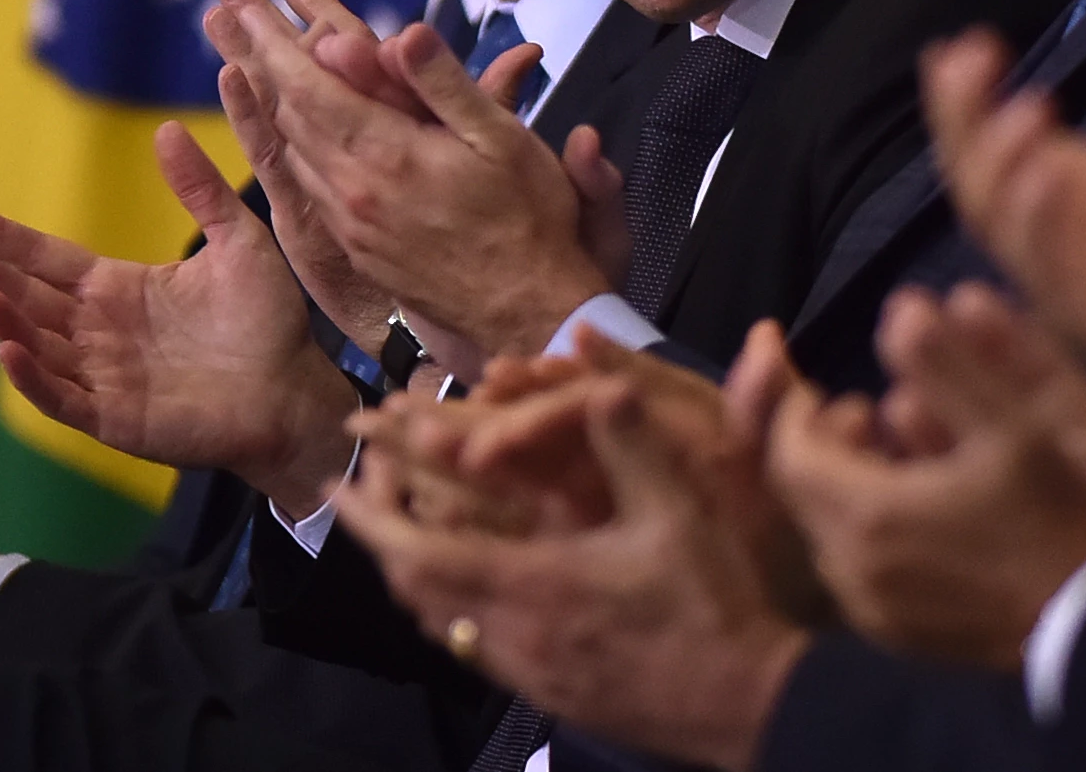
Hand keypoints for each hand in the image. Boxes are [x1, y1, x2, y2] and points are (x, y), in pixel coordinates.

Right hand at [0, 120, 359, 517]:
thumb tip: (166, 130)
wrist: (296, 391)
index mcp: (121, 289)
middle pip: (29, 299)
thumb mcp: (239, 241)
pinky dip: (32, 379)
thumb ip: (200, 189)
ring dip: (9, 324)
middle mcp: (101, 332)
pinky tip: (10, 351)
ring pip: (38, 348)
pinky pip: (61, 399)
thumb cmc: (270, 320)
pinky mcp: (115, 419)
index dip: (5, 239)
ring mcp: (103, 378)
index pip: (48, 260)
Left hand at [205, 0, 610, 358]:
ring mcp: (350, 223)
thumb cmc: (527, 218)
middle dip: (255, 53)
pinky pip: (307, 183)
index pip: (309, 85)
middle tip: (228, 8)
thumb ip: (444, 84)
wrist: (527, 312)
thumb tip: (400, 32)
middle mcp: (352, 191)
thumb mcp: (500, 138)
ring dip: (265, 96)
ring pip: (291, 148)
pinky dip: (291, 141)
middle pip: (286, 111)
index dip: (271, 38)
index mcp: (385, 156)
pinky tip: (292, 127)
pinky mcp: (356, 246)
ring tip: (245, 55)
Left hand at [336, 378, 810, 771]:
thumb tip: (604, 382)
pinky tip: (471, 578)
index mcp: (535, 583)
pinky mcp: (546, 692)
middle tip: (368, 490)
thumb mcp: (681, 512)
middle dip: (382, 536)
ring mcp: (527, 670)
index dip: (374, 519)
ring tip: (409, 525)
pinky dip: (449, 603)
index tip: (340, 481)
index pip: (422, 554)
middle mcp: (513, 633)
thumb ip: (634, 446)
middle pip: (414, 589)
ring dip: (415, 569)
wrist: (745, 704)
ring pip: (439, 620)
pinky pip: (471, 644)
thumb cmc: (712, 603)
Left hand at [764, 287, 1085, 668]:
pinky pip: (862, 572)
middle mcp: (856, 574)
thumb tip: (900, 310)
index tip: (820, 381)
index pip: (788, 453)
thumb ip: (952, 363)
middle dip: (826, 444)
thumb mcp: (1022, 423)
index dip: (795, 408)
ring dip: (850, 486)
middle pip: (804, 495)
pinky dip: (872, 529)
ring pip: (832, 535)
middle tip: (868, 409)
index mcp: (870, 517)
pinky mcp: (905, 639)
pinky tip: (924, 506)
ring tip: (901, 449)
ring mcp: (879, 615)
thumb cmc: (1068, 517)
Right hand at [921, 0, 1085, 451]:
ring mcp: (1064, 269)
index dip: (966, 89)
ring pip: (999, 222)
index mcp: (1065, 175)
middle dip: (960, 117)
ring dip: (1002, 166)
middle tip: (968, 62)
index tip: (972, 40)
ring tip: (1027, 111)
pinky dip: (1043, 225)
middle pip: (973, 169)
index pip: (988, 128)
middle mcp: (1051, 221)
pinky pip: (1048, 271)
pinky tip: (1053, 176)